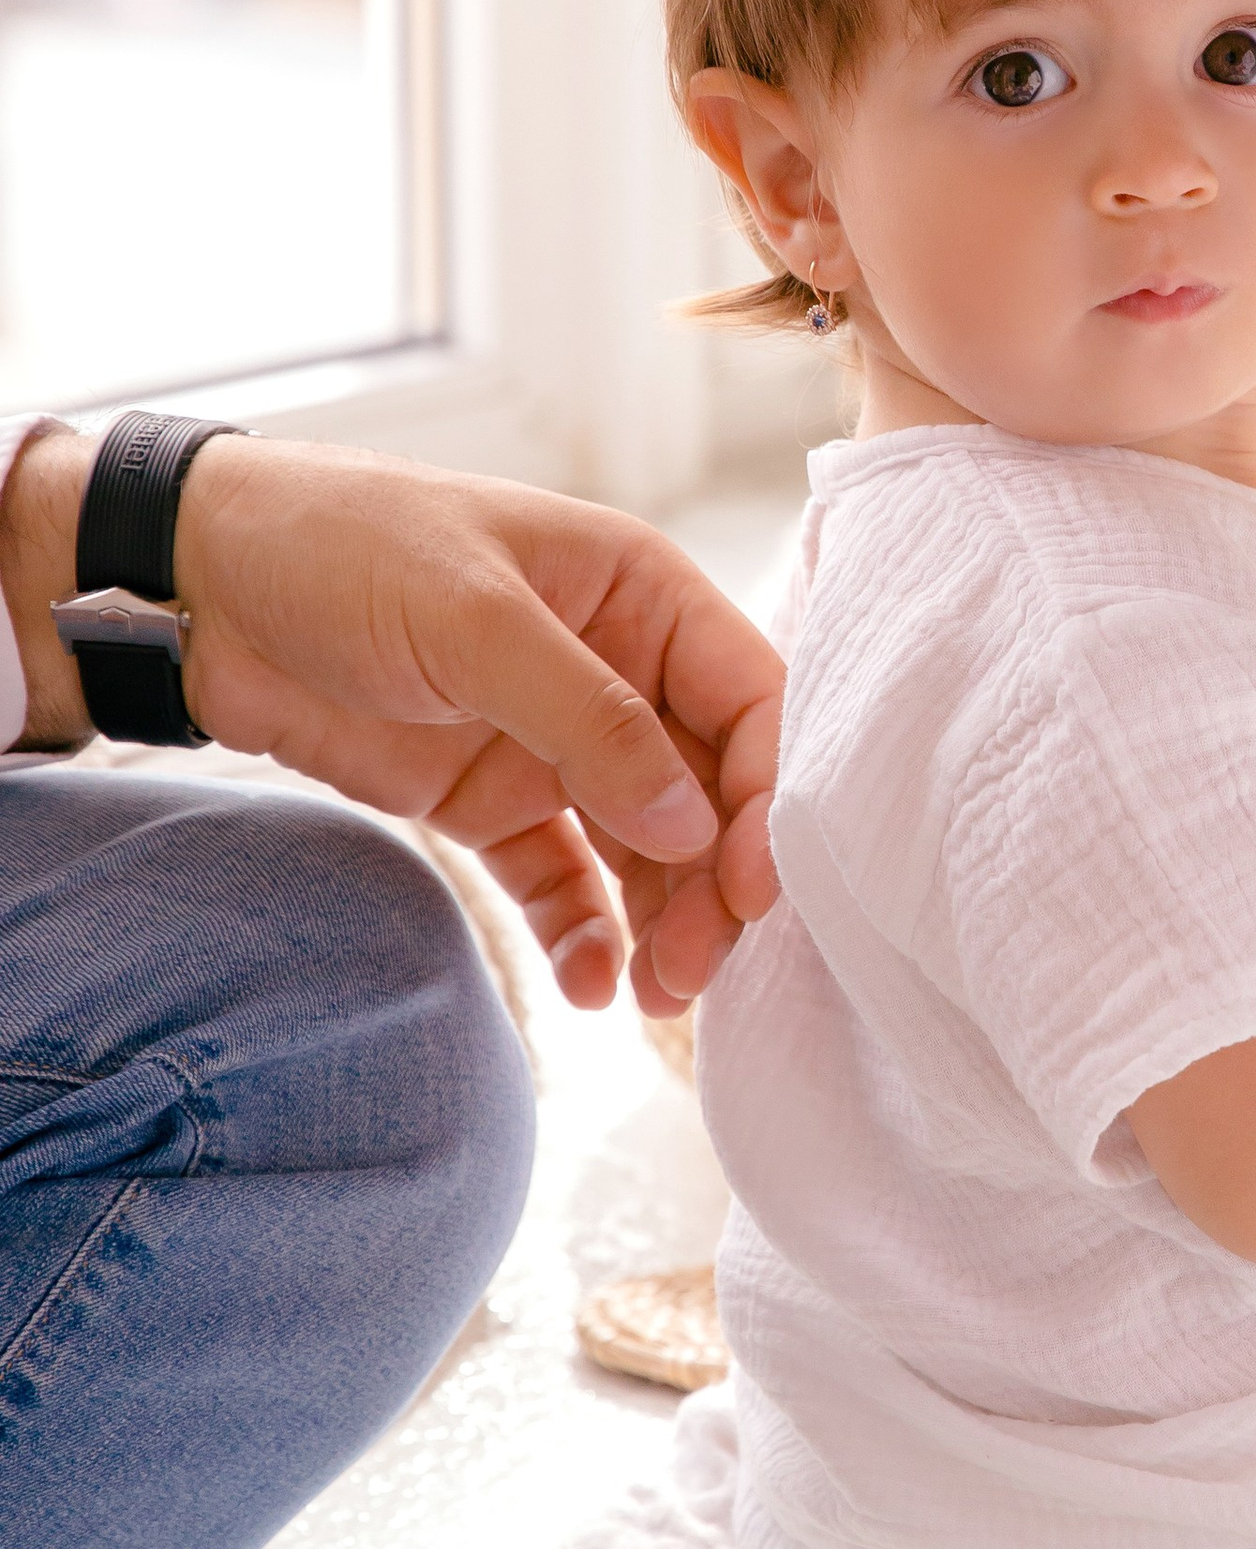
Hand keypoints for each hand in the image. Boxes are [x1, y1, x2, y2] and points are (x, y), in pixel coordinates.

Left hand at [2, 428, 781, 1016]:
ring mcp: (557, 742)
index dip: (765, 797)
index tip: (750, 887)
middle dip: (714, 884)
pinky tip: (588, 988)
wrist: (197, 588)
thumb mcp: (472, 618)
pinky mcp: (493, 800)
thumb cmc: (341, 549)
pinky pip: (564, 880)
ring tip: (651, 1000)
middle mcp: (619, 670)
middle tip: (694, 970)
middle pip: (709, 792)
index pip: (750, 701)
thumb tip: (696, 823)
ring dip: (661, 924)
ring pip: (647, 849)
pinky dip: (583, 934)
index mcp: (642, 593)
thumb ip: (590, 719)